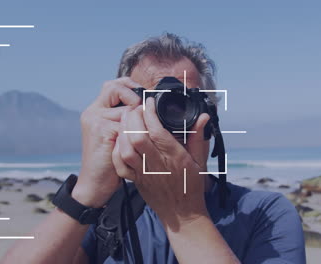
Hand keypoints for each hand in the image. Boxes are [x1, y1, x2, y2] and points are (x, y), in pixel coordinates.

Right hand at [72, 77, 141, 207]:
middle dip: (134, 97)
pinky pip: (128, 123)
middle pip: (116, 88)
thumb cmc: (110, 162)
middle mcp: (93, 112)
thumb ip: (125, 120)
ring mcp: (96, 120)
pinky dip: (136, 133)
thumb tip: (146, 107)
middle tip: (144, 111)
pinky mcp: (101, 130)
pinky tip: (136, 145)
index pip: (113, 85)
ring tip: (141, 135)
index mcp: (96, 111)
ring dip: (138, 120)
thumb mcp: (117, 136)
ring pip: (127, 108)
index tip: (143, 97)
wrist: (95, 184)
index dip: (129, 87)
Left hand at [111, 97, 209, 230]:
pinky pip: (120, 165)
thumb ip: (199, 137)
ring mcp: (143, 173)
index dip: (150, 113)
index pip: (157, 131)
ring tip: (127, 119)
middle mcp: (156, 164)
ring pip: (126, 149)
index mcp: (174, 157)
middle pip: (137, 137)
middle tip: (136, 107)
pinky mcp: (135, 180)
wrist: (182, 215)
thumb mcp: (200, 161)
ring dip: (123, 131)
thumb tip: (203, 117)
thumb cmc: (192, 186)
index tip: (149, 102)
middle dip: (133, 117)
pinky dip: (117, 150)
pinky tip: (121, 139)